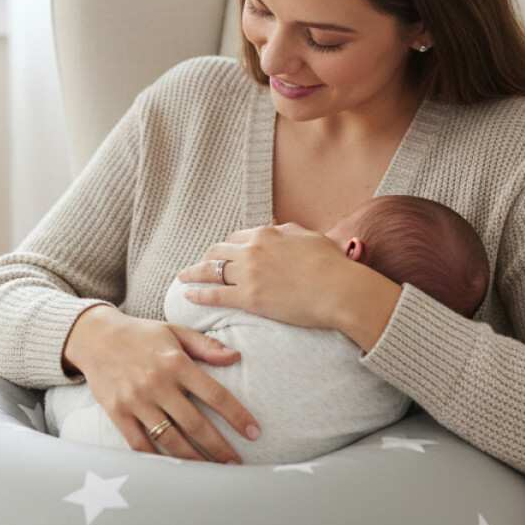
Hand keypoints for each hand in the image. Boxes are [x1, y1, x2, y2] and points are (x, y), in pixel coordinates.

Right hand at [62, 305, 260, 461]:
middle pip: (195, 423)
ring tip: (212, 471)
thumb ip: (206, 346)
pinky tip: (175, 471)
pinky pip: (140, 444)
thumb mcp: (175, 331)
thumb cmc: (141, 334)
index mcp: (176, 362)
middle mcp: (157, 383)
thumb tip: (236, 357)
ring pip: (170, 439)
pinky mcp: (117, 413)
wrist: (94, 336)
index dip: (237, 416)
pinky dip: (158, 460)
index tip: (254, 432)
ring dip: (194, 459)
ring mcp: (136, 400)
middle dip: (220, 447)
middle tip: (237, 464)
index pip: (214, 394)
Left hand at [177, 223, 401, 349]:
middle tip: (197, 266)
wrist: (341, 290)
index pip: (236, 238)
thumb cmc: (332, 265)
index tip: (220, 255)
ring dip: (194, 274)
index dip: (226, 248)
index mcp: (267, 233)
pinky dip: (198, 295)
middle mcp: (253, 250)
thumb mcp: (310, 236)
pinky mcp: (249, 298)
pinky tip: (188, 296)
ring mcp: (249, 274)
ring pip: (211, 271)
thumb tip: (274, 226)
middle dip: (205, 258)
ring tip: (183, 278)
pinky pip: (215, 295)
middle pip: (218, 252)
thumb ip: (287, 230)